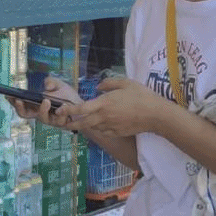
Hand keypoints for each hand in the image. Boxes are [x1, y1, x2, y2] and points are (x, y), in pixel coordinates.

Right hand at [5, 76, 81, 130]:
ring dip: (42, 110)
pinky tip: (63, 107)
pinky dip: (61, 113)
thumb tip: (46, 86)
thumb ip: (51, 81)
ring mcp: (51, 121)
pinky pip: (59, 120)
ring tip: (46, 101)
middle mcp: (41, 114)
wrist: (85, 108)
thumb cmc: (69, 97)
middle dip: (19, 108)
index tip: (8, 95)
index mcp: (36, 105)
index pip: (21, 105)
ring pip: (42, 118)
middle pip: (25, 115)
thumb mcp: (59, 85)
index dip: (13, 101)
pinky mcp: (61, 125)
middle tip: (19, 100)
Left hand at [56, 77, 172, 136]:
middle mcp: (104, 117)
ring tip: (81, 121)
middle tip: (63, 122)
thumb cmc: (141, 95)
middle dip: (71, 123)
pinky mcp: (117, 133)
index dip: (68, 110)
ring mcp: (111, 126)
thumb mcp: (125, 83)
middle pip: (82, 123)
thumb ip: (108, 83)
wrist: (155, 114)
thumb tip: (98, 87)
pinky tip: (99, 124)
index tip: (60, 110)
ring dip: (85, 125)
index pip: (81, 108)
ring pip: (93, 128)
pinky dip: (98, 128)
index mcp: (104, 103)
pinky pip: (103, 132)